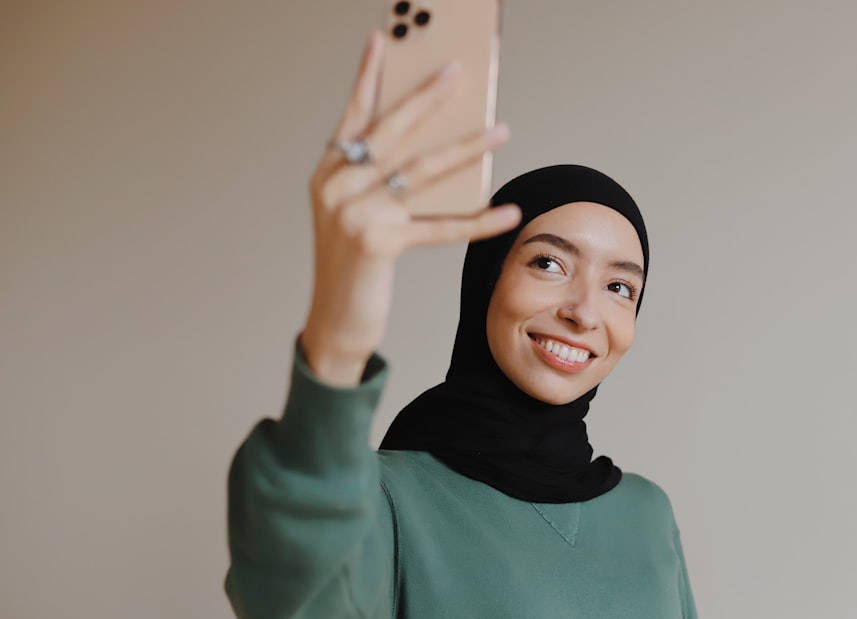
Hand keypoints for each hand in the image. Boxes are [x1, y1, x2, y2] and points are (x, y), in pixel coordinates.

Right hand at [300, 31, 520, 385]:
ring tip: (500, 130)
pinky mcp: (378, 244)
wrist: (335, 321)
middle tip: (460, 71)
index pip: (354, 115)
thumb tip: (433, 149)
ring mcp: (354, 214)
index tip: (384, 38)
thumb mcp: (355, 214)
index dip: (369, 76)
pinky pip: (438, 225)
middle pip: (392, 131)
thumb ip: (378, 180)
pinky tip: (507, 212)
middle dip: (429, 97)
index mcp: (328, 173)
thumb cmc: (353, 266)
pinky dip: (477, 221)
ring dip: (466, 149)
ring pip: (421, 171)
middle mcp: (335, 186)